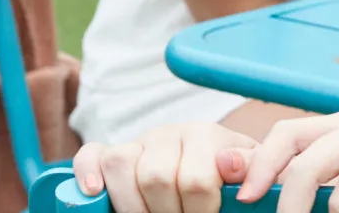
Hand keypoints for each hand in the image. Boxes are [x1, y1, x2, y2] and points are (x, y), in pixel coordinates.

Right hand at [73, 121, 256, 212]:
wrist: (220, 167)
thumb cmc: (233, 179)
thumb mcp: (251, 171)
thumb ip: (250, 166)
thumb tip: (228, 163)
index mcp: (207, 136)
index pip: (196, 178)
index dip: (200, 210)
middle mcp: (171, 134)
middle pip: (156, 176)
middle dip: (168, 212)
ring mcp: (140, 142)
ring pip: (121, 162)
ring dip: (132, 205)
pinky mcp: (113, 154)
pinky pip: (92, 153)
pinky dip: (88, 172)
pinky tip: (93, 192)